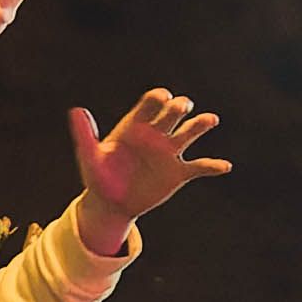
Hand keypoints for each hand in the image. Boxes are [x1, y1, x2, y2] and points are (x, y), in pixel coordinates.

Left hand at [67, 92, 229, 238]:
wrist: (110, 204)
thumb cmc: (98, 177)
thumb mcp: (90, 157)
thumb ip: (85, 134)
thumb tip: (76, 110)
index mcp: (135, 125)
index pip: (151, 103)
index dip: (158, 97)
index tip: (163, 97)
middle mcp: (155, 135)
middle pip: (173, 113)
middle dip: (179, 106)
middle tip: (182, 106)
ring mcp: (168, 153)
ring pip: (190, 133)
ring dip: (201, 124)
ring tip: (211, 119)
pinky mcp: (177, 173)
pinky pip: (199, 166)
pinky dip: (212, 166)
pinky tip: (224, 166)